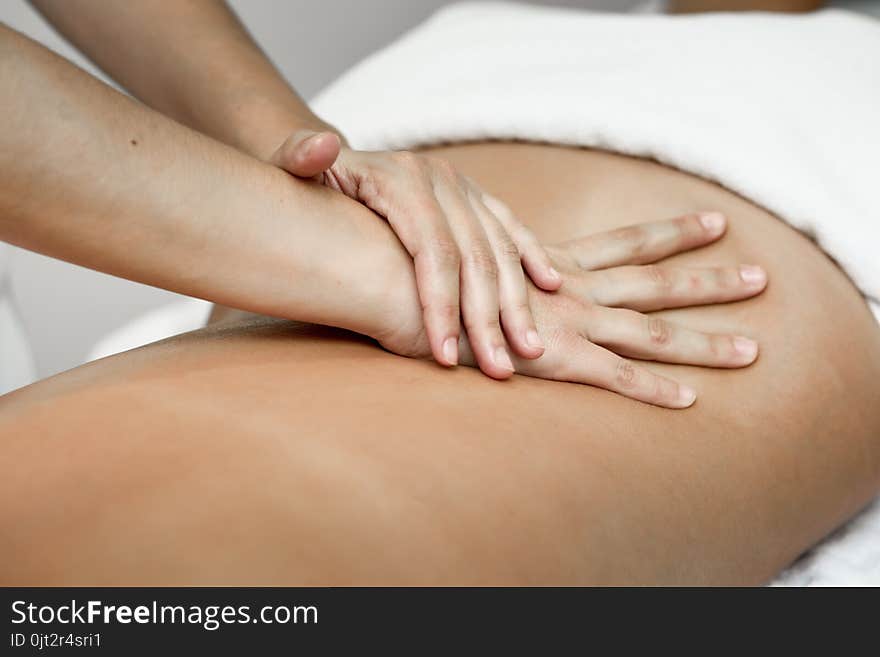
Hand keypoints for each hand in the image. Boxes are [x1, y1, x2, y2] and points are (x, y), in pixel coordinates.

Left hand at [268, 130, 561, 379]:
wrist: (330, 164)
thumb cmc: (304, 183)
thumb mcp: (288, 166)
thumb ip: (296, 158)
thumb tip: (322, 148)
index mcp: (401, 179)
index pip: (432, 253)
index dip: (440, 307)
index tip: (443, 357)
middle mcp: (440, 179)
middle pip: (474, 257)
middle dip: (487, 320)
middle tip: (499, 370)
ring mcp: (462, 187)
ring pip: (500, 249)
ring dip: (518, 303)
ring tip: (530, 351)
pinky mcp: (475, 196)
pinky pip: (512, 228)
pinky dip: (532, 258)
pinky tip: (550, 289)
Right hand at [380, 210, 768, 408]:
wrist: (383, 271)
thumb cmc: (410, 263)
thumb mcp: (460, 256)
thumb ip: (486, 260)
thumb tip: (491, 266)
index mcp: (551, 260)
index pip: (621, 243)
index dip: (667, 234)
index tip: (711, 223)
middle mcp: (568, 284)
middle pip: (651, 279)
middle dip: (707, 279)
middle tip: (760, 275)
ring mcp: (563, 318)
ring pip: (647, 327)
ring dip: (701, 338)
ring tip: (753, 348)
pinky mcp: (547, 353)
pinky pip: (609, 373)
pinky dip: (650, 388)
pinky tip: (690, 400)